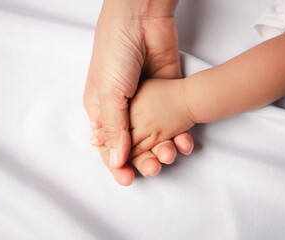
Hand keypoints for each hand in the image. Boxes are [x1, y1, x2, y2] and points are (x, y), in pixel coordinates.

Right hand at [83, 0, 193, 184]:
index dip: (116, 164)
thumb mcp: (109, 92)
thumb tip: (116, 160)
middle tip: (152, 168)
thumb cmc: (115, 52)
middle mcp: (123, 108)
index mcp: (101, 109)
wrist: (141, 19)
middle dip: (142, 160)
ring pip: (154, 136)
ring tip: (169, 156)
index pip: (107, 145)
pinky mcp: (166, 95)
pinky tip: (183, 143)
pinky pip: (172, 122)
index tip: (128, 179)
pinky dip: (178, 135)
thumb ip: (114, 128)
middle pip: (132, 144)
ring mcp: (146, 102)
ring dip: (161, 150)